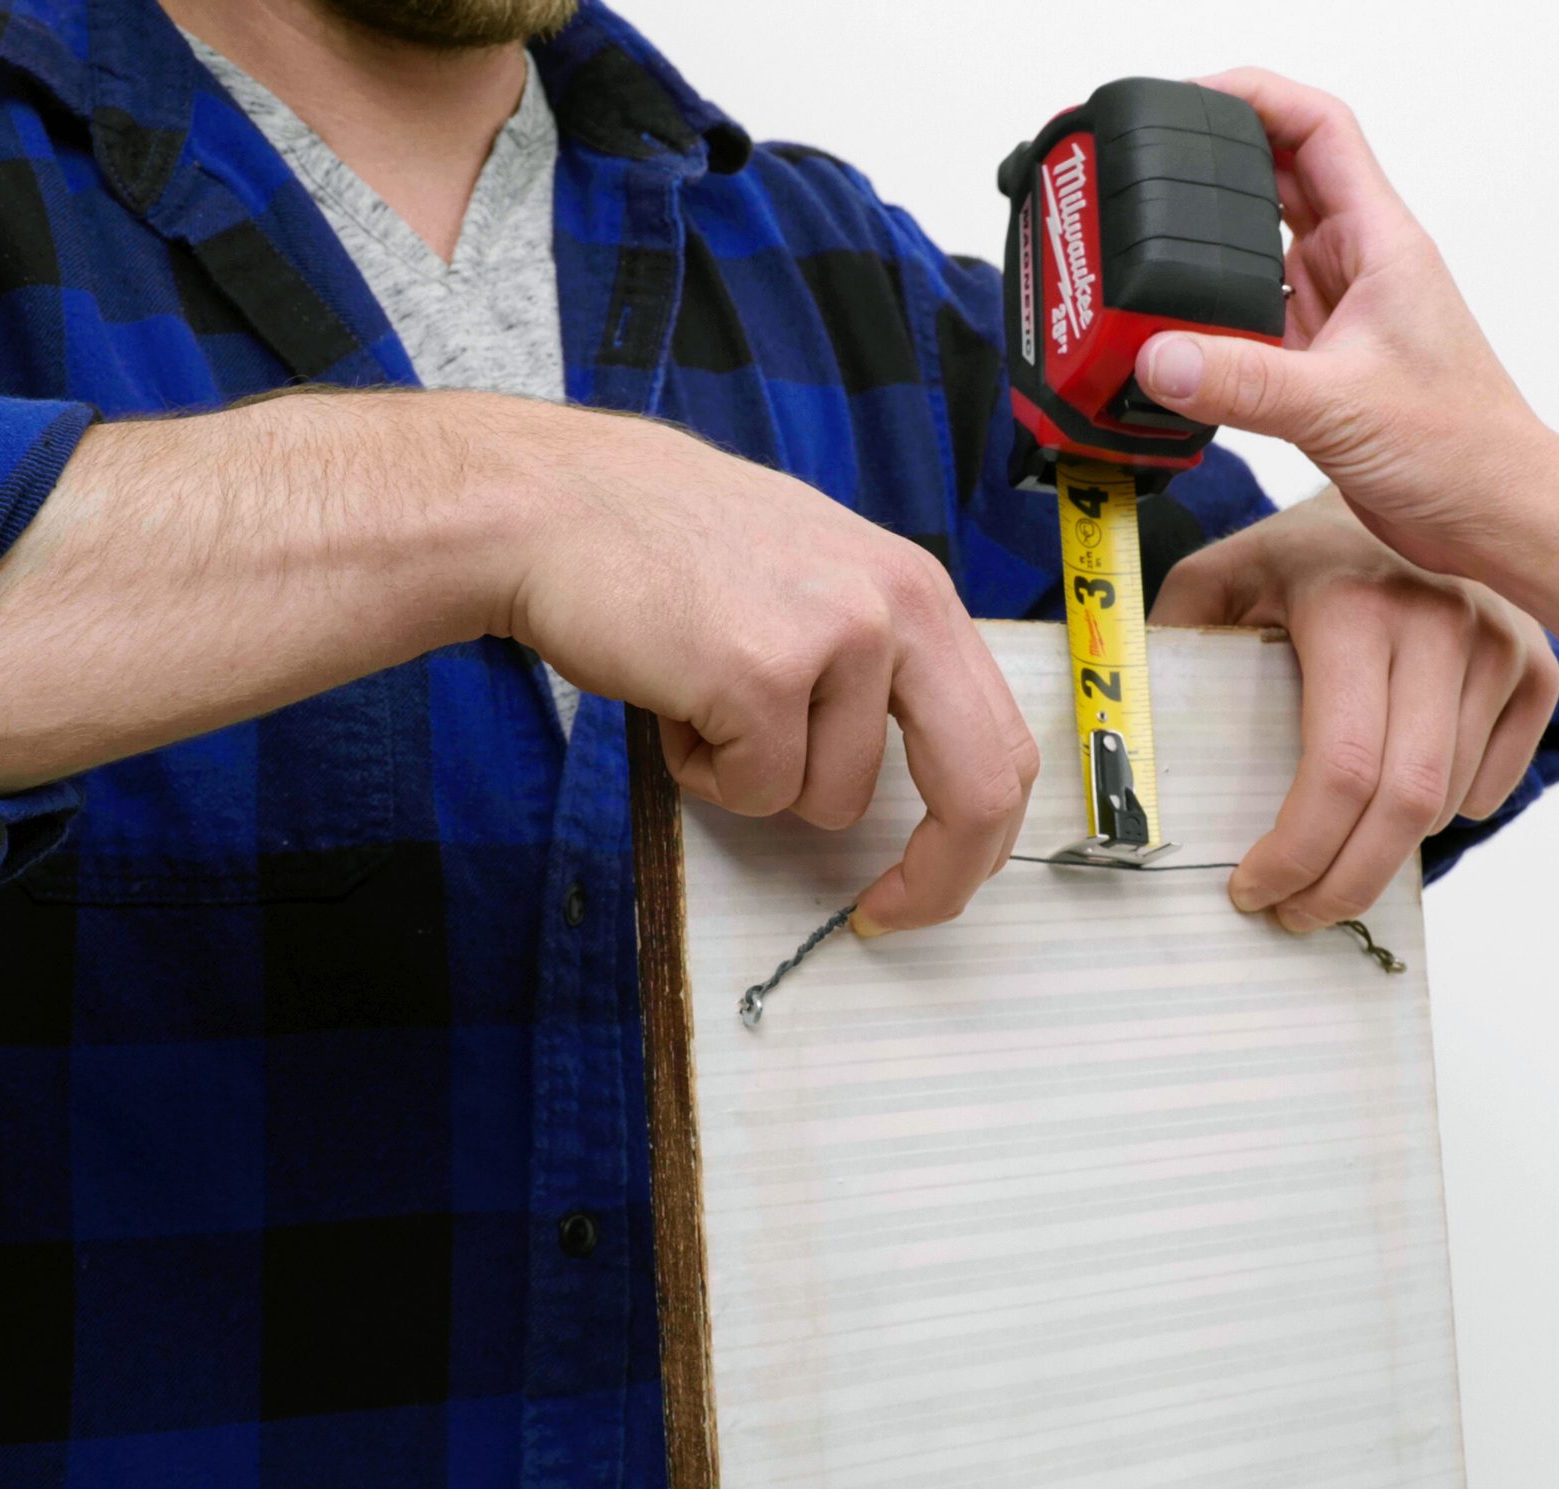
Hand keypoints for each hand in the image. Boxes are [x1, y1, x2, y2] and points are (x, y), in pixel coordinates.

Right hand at [505, 409, 1039, 935]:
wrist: (557, 504)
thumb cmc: (672, 553)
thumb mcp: (816, 582)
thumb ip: (879, 664)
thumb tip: (920, 778)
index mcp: (918, 593)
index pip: (1001, 741)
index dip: (978, 837)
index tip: (935, 882)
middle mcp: (896, 607)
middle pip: (976, 789)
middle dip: (936, 878)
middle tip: (884, 914)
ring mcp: (835, 637)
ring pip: (830, 800)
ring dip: (757, 781)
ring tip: (705, 699)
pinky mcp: (761, 676)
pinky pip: (756, 793)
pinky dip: (703, 772)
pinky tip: (674, 697)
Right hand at [1132, 68, 1558, 581]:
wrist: (1493, 519)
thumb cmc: (1464, 448)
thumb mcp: (1342, 405)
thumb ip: (1244, 382)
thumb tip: (1158, 356)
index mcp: (1379, 243)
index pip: (1316, 129)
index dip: (1255, 96)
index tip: (1191, 100)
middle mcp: (1356, 269)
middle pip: (1273, 182)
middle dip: (1210, 170)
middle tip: (1145, 175)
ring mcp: (1335, 318)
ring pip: (1255, 258)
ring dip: (1204, 256)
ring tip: (1143, 254)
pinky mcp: (1317, 370)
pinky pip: (1247, 329)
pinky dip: (1207, 330)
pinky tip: (1170, 346)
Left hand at [1153, 494, 1558, 931]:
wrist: (1407, 479)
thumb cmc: (1302, 552)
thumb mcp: (1219, 581)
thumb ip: (1171, 649)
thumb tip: (1128, 738)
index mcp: (1352, 604)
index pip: (1341, 767)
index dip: (1298, 851)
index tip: (1254, 889)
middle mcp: (1438, 621)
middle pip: (1405, 805)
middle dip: (1345, 884)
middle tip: (1296, 914)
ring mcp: (1499, 645)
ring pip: (1448, 802)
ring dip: (1387, 851)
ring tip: (1335, 855)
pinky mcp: (1535, 668)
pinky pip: (1493, 784)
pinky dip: (1447, 815)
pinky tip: (1398, 804)